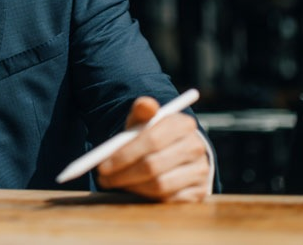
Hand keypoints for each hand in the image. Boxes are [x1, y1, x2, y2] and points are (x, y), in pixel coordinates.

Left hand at [95, 96, 212, 201]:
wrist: (174, 152)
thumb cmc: (152, 136)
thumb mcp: (145, 121)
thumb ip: (142, 110)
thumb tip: (145, 104)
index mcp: (182, 124)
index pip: (151, 141)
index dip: (124, 155)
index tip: (102, 166)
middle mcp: (196, 147)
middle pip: (153, 166)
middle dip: (123, 175)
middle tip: (104, 179)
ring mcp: (200, 171)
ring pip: (159, 185)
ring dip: (132, 187)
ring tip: (116, 183)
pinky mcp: (199, 192)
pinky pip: (168, 200)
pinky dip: (147, 197)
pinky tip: (134, 190)